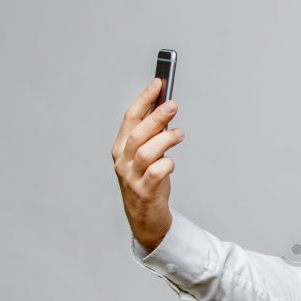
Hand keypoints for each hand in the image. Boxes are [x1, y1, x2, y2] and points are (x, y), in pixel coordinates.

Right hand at [111, 78, 183, 253]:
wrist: (144, 218)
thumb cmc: (148, 182)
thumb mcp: (147, 155)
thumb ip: (152, 134)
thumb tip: (164, 107)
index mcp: (121, 147)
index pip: (130, 118)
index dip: (144, 99)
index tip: (159, 83)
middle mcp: (123, 160)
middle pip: (138, 133)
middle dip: (156, 116)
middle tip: (173, 105)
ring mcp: (131, 177)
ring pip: (146, 151)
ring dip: (164, 139)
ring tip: (179, 134)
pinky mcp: (144, 191)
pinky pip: (156, 173)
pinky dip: (166, 164)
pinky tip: (172, 162)